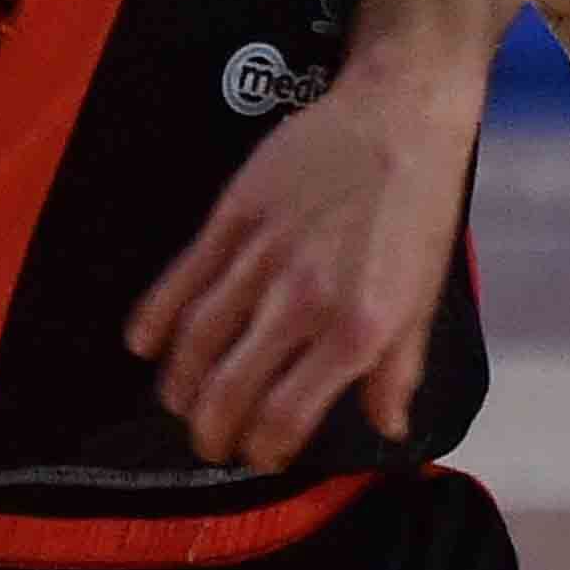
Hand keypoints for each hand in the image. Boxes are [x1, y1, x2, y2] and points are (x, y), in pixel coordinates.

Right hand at [126, 57, 482, 466]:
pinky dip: (154, 320)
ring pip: (197, 341)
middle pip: (229, 390)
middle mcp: (304, 299)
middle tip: (209, 444)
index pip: (285, 417)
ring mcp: (263, 255)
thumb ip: (399, 371)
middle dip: (210, 432)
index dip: (263, 450)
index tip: (259, 455)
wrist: (402, 115)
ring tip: (181, 403)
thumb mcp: (425, 299)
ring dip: (180, 385)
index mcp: (357, 328)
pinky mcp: (234, 214)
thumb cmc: (421, 209)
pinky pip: (181, 280)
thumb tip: (388, 430)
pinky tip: (144, 346)